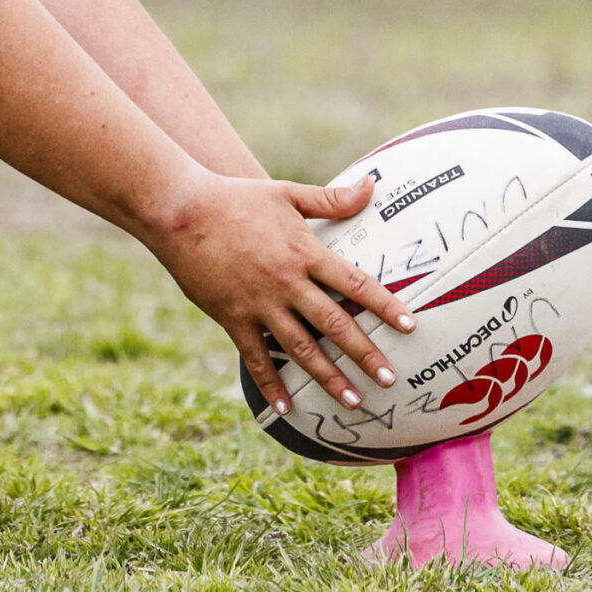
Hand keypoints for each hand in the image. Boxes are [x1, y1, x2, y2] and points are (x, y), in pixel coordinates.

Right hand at [135, 172, 412, 414]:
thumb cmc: (237, 198)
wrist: (181, 210)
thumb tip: (373, 185)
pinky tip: (287, 406)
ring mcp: (258, 304)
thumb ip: (331, 198)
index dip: (384, 306)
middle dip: (365, 354)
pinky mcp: (232, 318)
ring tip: (355, 400)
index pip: (353, 284)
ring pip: (301, 349)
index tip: (410, 326)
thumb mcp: (287, 192)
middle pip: (334, 325)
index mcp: (304, 252)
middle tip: (391, 379)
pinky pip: (256, 357)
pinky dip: (272, 384)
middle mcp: (286, 283)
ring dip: (329, 377)